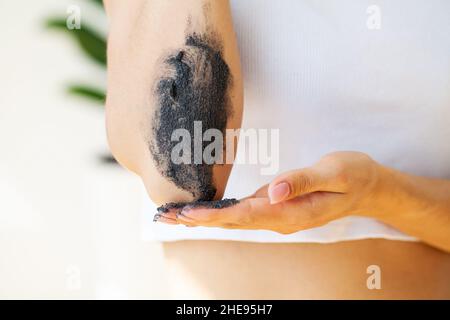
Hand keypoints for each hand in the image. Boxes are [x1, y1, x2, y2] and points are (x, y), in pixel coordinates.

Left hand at [158, 151, 385, 233]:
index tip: (188, 214)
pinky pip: (242, 212)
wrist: (367, 187)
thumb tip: (274, 190)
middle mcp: (280, 218)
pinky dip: (218, 211)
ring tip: (173, 215)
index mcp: (291, 212)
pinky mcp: (275, 206)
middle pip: (232, 222)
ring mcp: (276, 215)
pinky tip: (203, 209)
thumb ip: (304, 181)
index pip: (246, 215)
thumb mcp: (335, 172)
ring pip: (234, 219)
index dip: (215, 215)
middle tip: (165, 216)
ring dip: (203, 218)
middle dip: (198, 220)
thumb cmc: (353, 176)